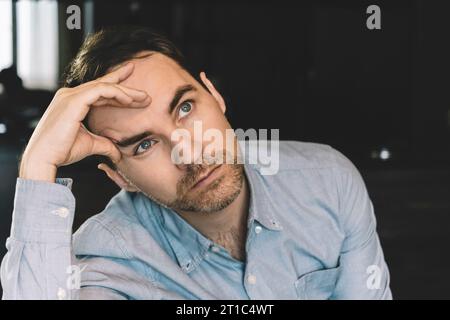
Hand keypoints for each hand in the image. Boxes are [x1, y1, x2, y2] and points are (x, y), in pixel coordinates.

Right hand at [19, 63, 150, 181]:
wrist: (44, 158)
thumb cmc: (61, 151)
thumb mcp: (91, 145)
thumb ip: (106, 145)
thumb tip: (119, 153)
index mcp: (72, 102)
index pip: (99, 90)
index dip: (117, 84)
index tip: (133, 82)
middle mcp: (70, 95)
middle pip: (103, 85)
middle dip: (126, 87)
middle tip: (145, 93)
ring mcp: (70, 96)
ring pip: (104, 87)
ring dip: (126, 91)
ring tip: (144, 98)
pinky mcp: (73, 100)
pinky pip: (101, 91)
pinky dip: (117, 93)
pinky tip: (130, 100)